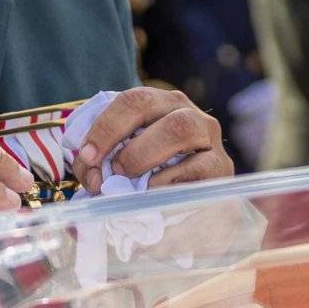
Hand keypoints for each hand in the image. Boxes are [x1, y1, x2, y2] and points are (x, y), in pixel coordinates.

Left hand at [74, 86, 232, 193]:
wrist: (198, 207)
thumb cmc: (153, 180)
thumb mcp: (125, 164)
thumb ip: (104, 164)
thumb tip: (93, 176)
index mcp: (159, 105)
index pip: (130, 100)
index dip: (105, 126)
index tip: (86, 156)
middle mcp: (185, 111)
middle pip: (149, 103)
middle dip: (117, 133)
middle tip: (106, 167)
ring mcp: (208, 137)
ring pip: (180, 127)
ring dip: (144, 153)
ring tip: (127, 178)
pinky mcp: (222, 167)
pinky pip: (198, 167)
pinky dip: (169, 180)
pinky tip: (153, 193)